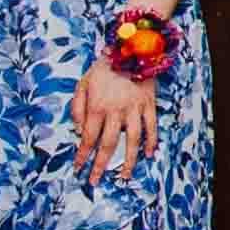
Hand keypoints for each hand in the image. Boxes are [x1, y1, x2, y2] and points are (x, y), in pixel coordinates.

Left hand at [73, 62, 157, 180]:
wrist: (129, 48)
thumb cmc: (103, 67)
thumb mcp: (82, 83)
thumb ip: (77, 108)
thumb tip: (77, 129)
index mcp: (97, 106)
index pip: (88, 138)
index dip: (82, 155)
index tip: (78, 168)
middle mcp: (115, 111)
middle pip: (108, 145)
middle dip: (101, 165)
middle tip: (95, 181)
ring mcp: (134, 109)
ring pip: (132, 141)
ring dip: (128, 161)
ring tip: (125, 177)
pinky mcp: (149, 104)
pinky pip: (151, 127)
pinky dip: (151, 142)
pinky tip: (149, 154)